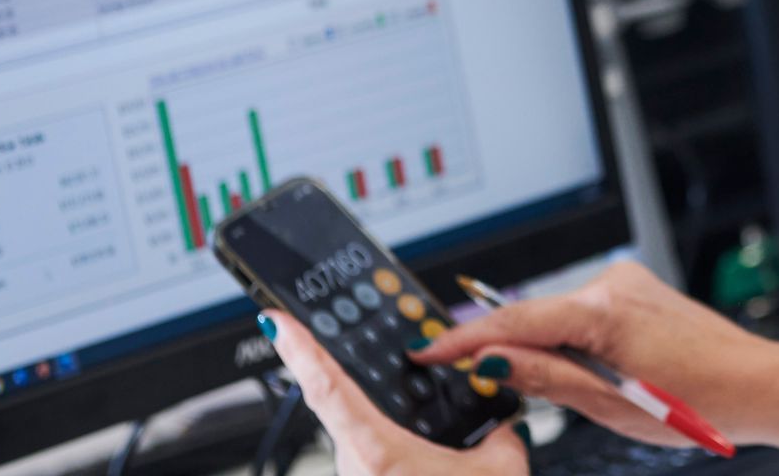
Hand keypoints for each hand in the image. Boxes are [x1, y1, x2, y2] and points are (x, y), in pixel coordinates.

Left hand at [263, 310, 528, 475]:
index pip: (326, 387)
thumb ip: (499, 432)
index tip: (277, 318)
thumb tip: (501, 423)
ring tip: (429, 426)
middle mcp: (357, 468)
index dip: (299, 348)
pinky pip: (378, 461)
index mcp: (377, 451)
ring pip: (366, 438)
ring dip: (391, 424)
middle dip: (369, 383)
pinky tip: (433, 453)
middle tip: (388, 359)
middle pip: (347, 406)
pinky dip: (402, 450)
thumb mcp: (499, 471)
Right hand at [411, 261, 776, 448]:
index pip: (513, 320)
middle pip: (534, 314)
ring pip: (559, 314)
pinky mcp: (636, 288)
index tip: (429, 351)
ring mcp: (626, 281)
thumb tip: (490, 363)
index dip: (464, 339)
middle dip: (508, 348)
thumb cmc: (699, 400)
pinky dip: (575, 338)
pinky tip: (599, 369)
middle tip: (484, 382)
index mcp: (603, 312)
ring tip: (583, 391)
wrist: (756, 382)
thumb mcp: (610, 405)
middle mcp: (612, 284)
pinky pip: (585, 311)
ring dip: (550, 346)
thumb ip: (544, 378)